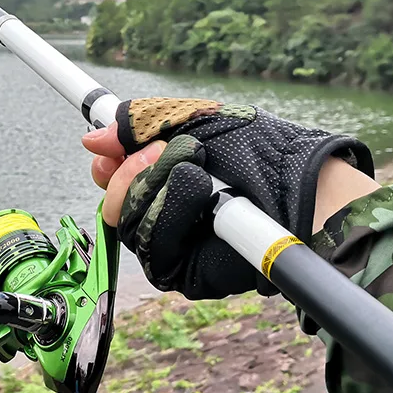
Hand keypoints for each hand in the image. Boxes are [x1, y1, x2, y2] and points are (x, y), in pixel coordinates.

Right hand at [83, 98, 374, 299]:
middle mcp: (166, 210)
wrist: (299, 188)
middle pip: (113, 201)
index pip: (113, 176)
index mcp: (166, 175)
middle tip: (160, 150)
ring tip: (196, 169)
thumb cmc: (259, 151)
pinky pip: (152, 246)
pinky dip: (172, 213)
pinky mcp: (183, 272)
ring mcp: (174, 243)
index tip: (106, 148)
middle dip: (129, 171)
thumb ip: (143, 124)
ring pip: (127, 222)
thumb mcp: (197, 121)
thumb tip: (93, 139)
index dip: (106, 163)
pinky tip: (202, 198)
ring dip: (155, 185)